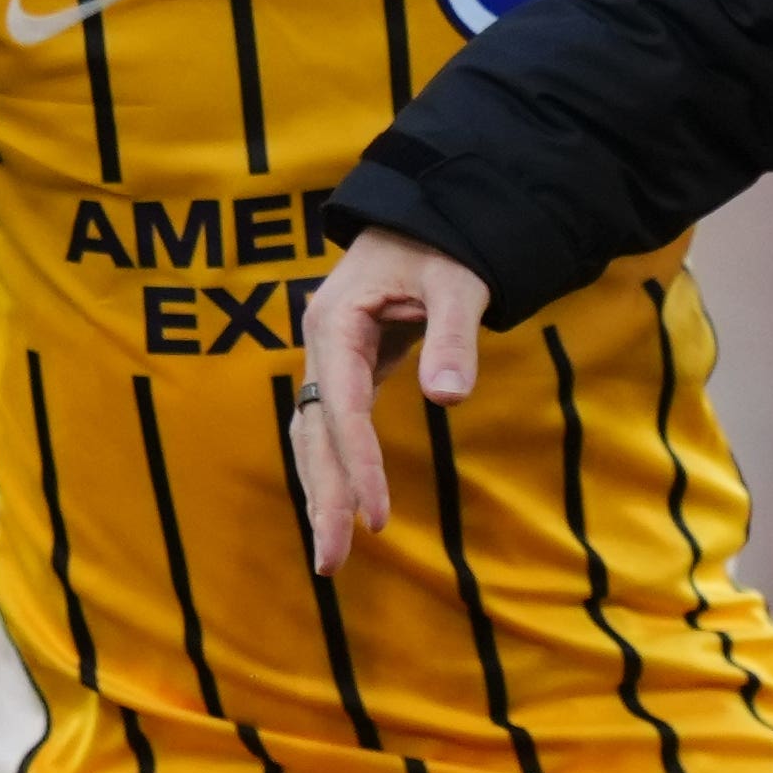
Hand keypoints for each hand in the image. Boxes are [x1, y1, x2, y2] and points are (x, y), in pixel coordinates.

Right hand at [289, 226, 487, 573]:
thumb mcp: (458, 281)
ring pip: (314, 436)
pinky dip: (336, 468)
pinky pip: (332, 426)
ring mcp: (328, 355)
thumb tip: (449, 399)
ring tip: (330, 557)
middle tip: (332, 565)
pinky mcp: (345, 365)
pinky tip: (342, 508)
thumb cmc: (444, 241)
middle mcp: (321, 342)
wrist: (427, 208)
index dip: (359, 465)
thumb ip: (454, 336)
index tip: (377, 519)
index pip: (343, 409)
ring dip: (323, 492)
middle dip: (324, 498)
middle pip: (314, 434)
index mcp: (336, 321)